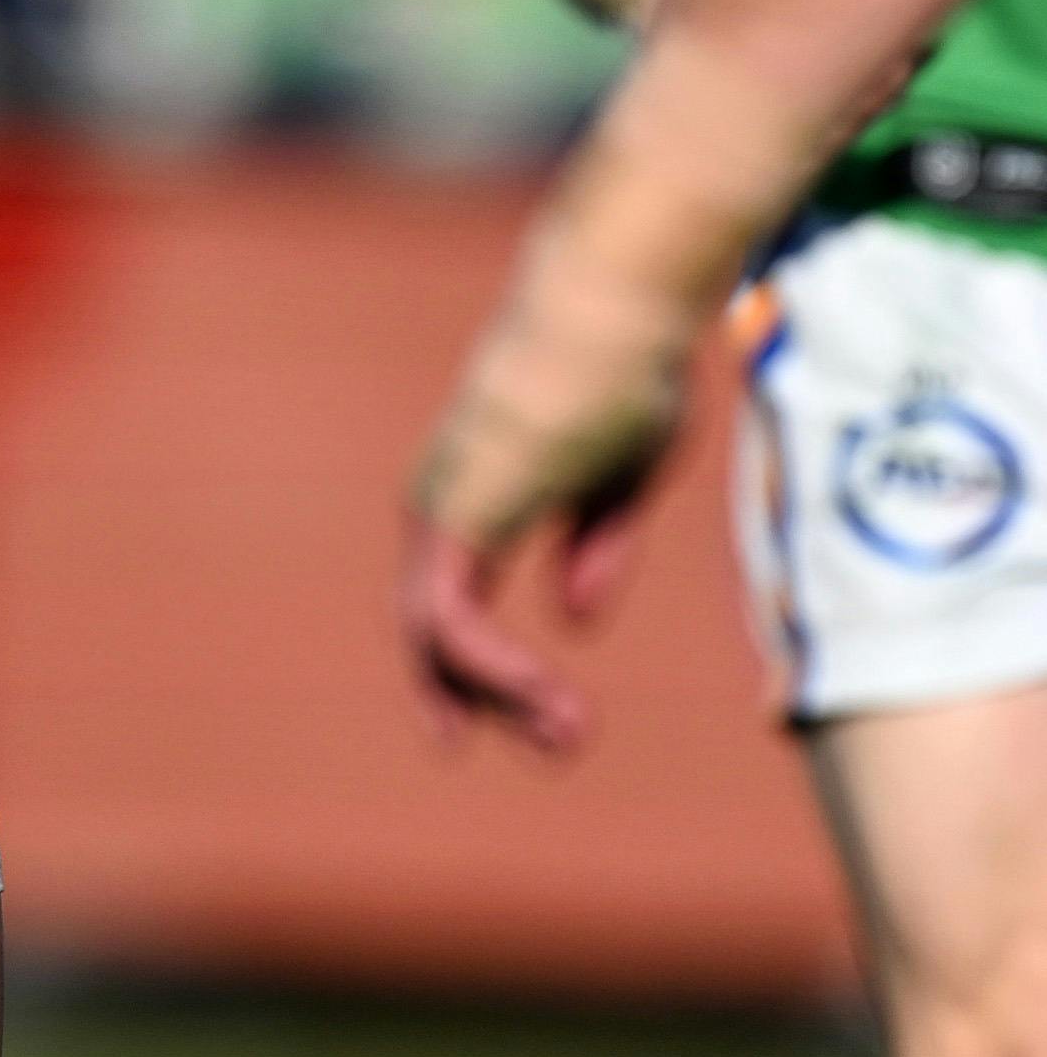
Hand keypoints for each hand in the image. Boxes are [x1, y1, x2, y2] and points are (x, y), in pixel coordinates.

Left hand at [397, 285, 693, 750]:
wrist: (611, 312)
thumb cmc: (624, 373)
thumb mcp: (622, 476)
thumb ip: (595, 546)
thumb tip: (571, 619)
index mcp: (481, 492)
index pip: (451, 598)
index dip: (478, 667)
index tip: (532, 721)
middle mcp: (447, 502)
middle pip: (433, 626)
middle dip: (485, 696)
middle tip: (560, 744)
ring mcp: (444, 506)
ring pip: (435, 632)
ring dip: (497, 694)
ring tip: (568, 732)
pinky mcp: (454, 514)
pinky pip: (449, 617)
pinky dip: (488, 669)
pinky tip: (542, 692)